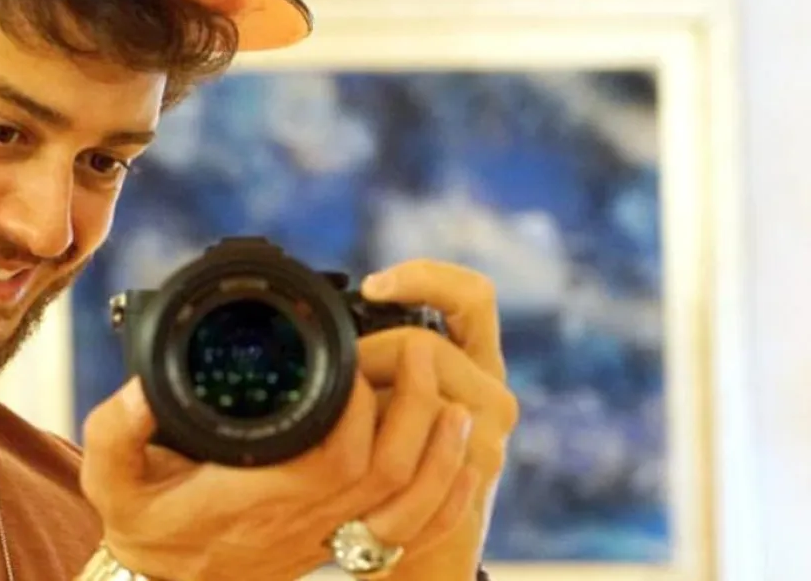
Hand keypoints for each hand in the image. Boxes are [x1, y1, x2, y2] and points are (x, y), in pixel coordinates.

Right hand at [79, 327, 474, 579]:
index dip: (357, 408)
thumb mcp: (110, 480)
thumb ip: (116, 432)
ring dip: (440, 449)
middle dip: (412, 407)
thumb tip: (140, 389)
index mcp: (255, 497)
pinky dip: (445, 497)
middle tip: (414, 349)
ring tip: (450, 394)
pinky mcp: (338, 544)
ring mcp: (325, 536)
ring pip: (408, 503)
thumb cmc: (143, 524)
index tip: (353, 356)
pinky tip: (459, 460)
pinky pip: (411, 532)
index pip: (331, 457)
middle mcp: (301, 521)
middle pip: (386, 472)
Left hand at [356, 260, 520, 576]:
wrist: (420, 545)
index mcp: (477, 359)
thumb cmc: (393, 460)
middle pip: (426, 345)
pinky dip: (381, 432)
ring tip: (347, 418)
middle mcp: (491, 391)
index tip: (373, 286)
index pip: (473, 295)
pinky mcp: (472, 472)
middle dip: (369, 356)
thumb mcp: (390, 393)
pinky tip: (360, 446)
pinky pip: (421, 437)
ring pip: (420, 387)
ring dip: (369, 398)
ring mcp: (487, 434)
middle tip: (339, 379)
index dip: (427, 278)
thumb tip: (333, 322)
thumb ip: (381, 356)